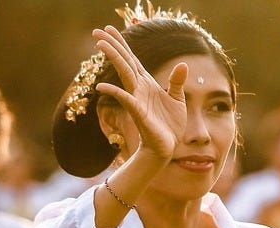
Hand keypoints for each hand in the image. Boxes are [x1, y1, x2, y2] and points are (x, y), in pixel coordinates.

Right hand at [93, 25, 187, 160]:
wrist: (166, 147)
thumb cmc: (169, 124)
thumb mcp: (177, 98)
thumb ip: (177, 80)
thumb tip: (183, 64)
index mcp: (146, 82)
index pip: (132, 58)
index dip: (122, 43)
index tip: (110, 28)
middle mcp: (138, 88)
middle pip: (124, 61)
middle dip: (112, 45)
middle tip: (96, 31)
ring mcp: (136, 98)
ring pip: (124, 73)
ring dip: (113, 58)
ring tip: (100, 44)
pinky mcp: (138, 112)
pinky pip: (125, 99)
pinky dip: (114, 92)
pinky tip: (102, 86)